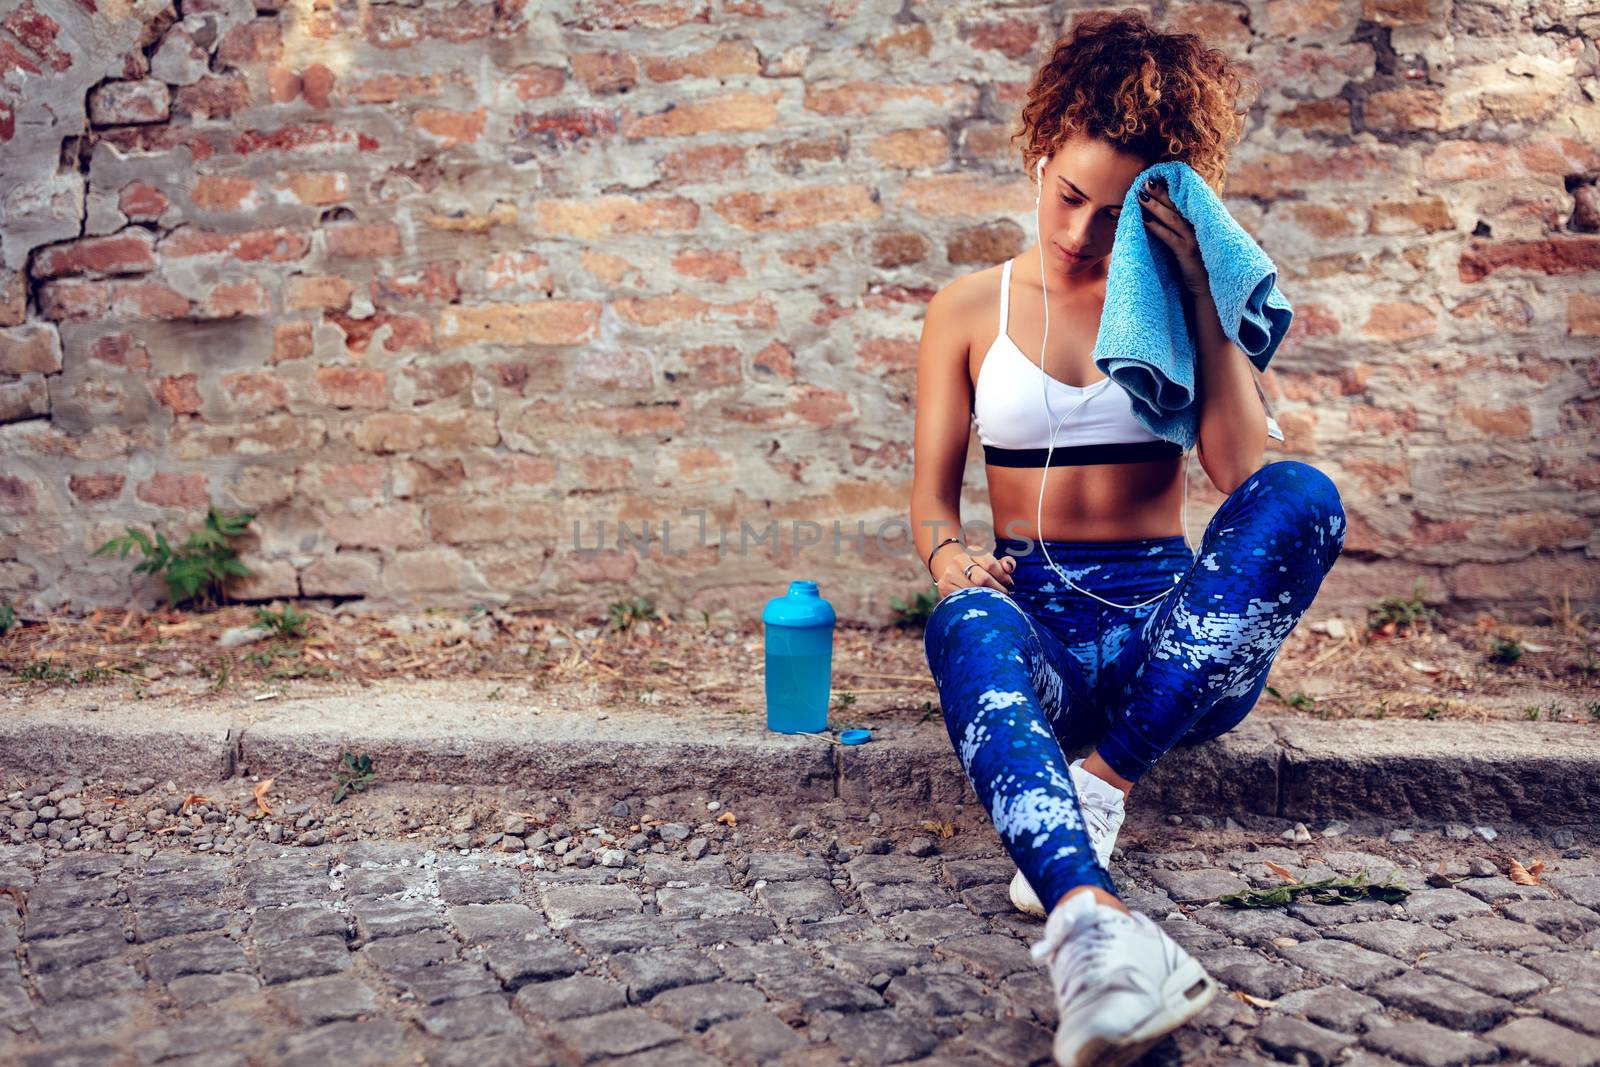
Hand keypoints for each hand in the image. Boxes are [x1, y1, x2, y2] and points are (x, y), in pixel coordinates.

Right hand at [933, 546, 1015, 599]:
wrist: (955, 574)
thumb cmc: (981, 571)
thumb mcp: (993, 565)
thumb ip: (1006, 564)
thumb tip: (1008, 567)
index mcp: (973, 550)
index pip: (991, 565)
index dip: (1003, 577)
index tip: (1008, 584)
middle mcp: (959, 559)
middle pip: (982, 579)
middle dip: (996, 589)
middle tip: (1003, 595)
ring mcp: (950, 573)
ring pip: (973, 591)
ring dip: (986, 598)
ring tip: (992, 600)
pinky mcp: (944, 586)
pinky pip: (963, 598)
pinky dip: (974, 602)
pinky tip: (979, 603)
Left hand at [1139, 177, 1207, 296]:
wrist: (1207, 291)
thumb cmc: (1194, 270)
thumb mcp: (1186, 247)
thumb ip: (1177, 234)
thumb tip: (1157, 222)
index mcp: (1196, 225)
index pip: (1180, 205)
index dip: (1167, 192)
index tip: (1154, 179)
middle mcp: (1196, 229)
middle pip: (1176, 206)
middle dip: (1161, 193)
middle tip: (1145, 180)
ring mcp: (1193, 240)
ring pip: (1172, 219)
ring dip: (1155, 207)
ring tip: (1140, 195)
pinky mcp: (1187, 253)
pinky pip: (1169, 237)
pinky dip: (1156, 228)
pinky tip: (1144, 220)